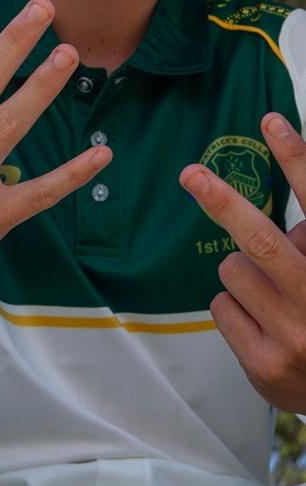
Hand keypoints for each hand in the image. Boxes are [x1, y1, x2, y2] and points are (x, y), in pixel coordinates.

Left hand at [180, 113, 305, 410]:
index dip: (296, 159)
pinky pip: (221, 307)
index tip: (270, 121)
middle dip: (223, 202)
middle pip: (260, 240)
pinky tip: (261, 328)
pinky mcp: (265, 364)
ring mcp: (293, 336)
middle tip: (191, 175)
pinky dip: (234, 310)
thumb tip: (275, 184)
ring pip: (231, 271)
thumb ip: (305, 237)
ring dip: (241, 275)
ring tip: (270, 300)